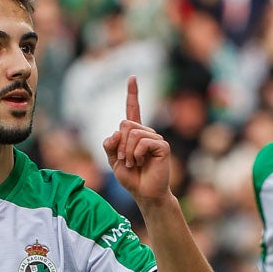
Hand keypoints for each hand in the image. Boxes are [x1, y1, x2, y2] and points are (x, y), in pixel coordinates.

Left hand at [102, 76, 170, 201]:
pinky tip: (141, 162)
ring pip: (132, 133)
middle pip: (125, 124)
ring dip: (127, 151)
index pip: (133, 109)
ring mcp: (156, 138)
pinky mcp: (163, 146)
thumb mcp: (114, 161)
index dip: (132, 93)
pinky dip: (136, 153)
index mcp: (135, 134)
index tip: (133, 77)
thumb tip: (114, 134)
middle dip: (120, 144)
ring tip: (133, 163)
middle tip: (125, 160)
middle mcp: (146, 133)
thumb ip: (110, 146)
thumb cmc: (132, 178)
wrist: (145, 194)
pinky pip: (143, 141)